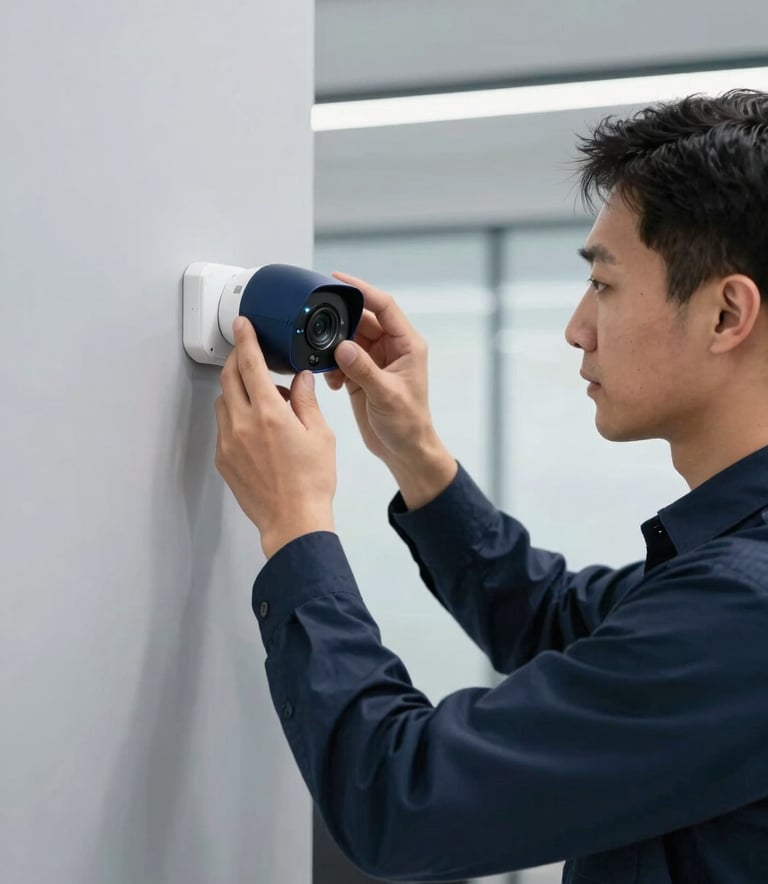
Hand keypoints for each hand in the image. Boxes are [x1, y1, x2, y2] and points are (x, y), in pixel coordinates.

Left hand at [215, 317, 335, 556]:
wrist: (293, 521)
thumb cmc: (312, 482)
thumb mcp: (320, 434)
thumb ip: (306, 400)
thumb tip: (299, 379)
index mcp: (269, 413)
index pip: (250, 363)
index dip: (245, 339)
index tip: (242, 325)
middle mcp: (243, 424)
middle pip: (229, 377)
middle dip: (238, 361)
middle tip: (251, 357)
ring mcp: (228, 442)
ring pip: (224, 401)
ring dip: (238, 391)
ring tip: (265, 402)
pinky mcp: (223, 459)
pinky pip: (224, 426)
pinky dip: (236, 417)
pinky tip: (258, 429)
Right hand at [326, 272, 456, 509]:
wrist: (404, 451)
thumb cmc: (408, 424)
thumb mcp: (386, 396)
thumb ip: (363, 370)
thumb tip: (343, 347)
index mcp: (406, 345)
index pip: (384, 306)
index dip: (362, 290)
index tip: (338, 279)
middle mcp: (391, 349)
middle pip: (362, 320)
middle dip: (340, 320)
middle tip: (317, 317)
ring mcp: (375, 361)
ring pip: (349, 339)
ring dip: (333, 346)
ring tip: (322, 356)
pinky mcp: (362, 375)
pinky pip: (341, 359)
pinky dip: (331, 366)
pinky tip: (330, 380)